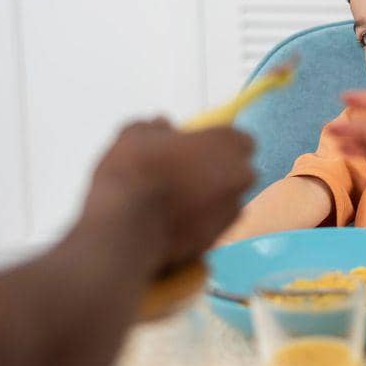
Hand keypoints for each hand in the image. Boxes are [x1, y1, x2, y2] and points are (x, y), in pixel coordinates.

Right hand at [81, 118, 254, 269]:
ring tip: (174, 201)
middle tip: (185, 174)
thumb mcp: (136, 136)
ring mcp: (232, 210)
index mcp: (228, 143)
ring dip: (210, 199)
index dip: (219, 144)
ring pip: (227, 201)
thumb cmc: (133, 172)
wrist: (125, 228)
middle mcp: (240, 175)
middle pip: (238, 171)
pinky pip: (213, 226)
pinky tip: (172, 222)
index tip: (198, 148)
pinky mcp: (218, 239)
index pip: (240, 140)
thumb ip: (155, 128)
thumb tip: (160, 125)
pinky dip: (200, 223)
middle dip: (218, 172)